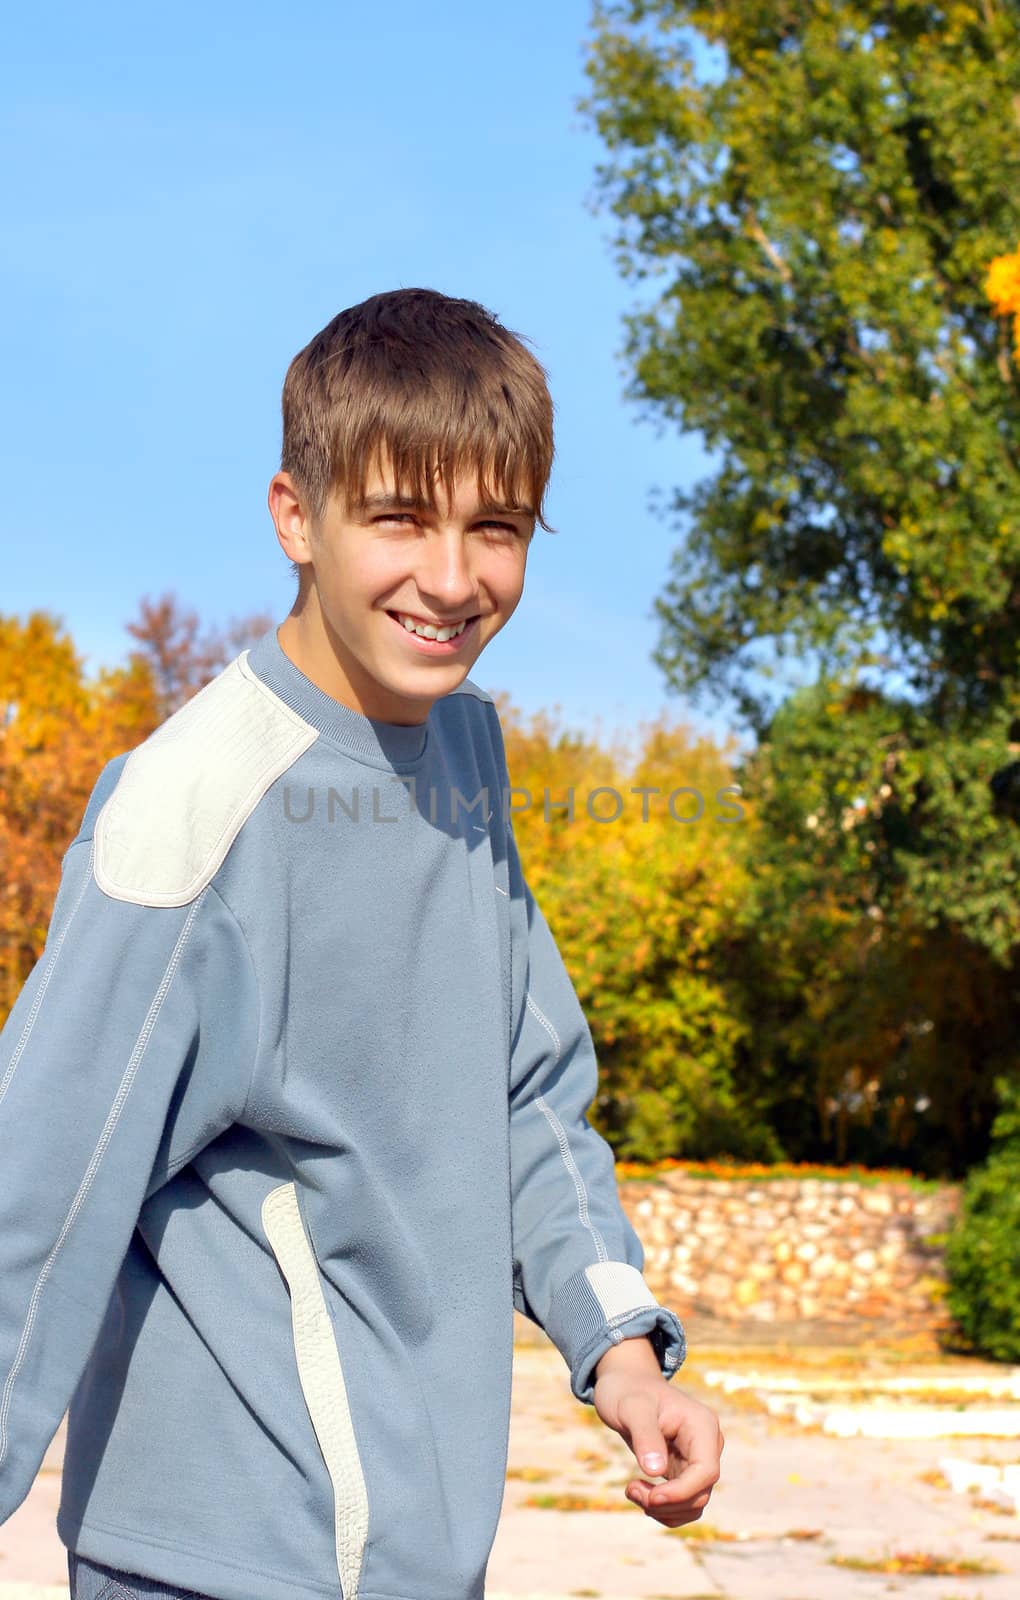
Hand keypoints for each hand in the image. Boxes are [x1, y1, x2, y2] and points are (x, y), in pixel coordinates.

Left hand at [592, 1366, 723, 1527]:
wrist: (625, 1384)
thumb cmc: (627, 1391)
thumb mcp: (631, 1408)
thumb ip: (645, 1436)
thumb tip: (656, 1470)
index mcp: (703, 1425)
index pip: (706, 1471)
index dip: (681, 1492)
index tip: (650, 1497)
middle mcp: (707, 1444)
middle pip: (701, 1492)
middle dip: (667, 1503)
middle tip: (632, 1489)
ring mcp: (698, 1458)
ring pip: (694, 1502)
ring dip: (664, 1509)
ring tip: (633, 1490)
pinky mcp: (685, 1470)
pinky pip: (683, 1501)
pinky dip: (663, 1508)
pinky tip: (640, 1492)